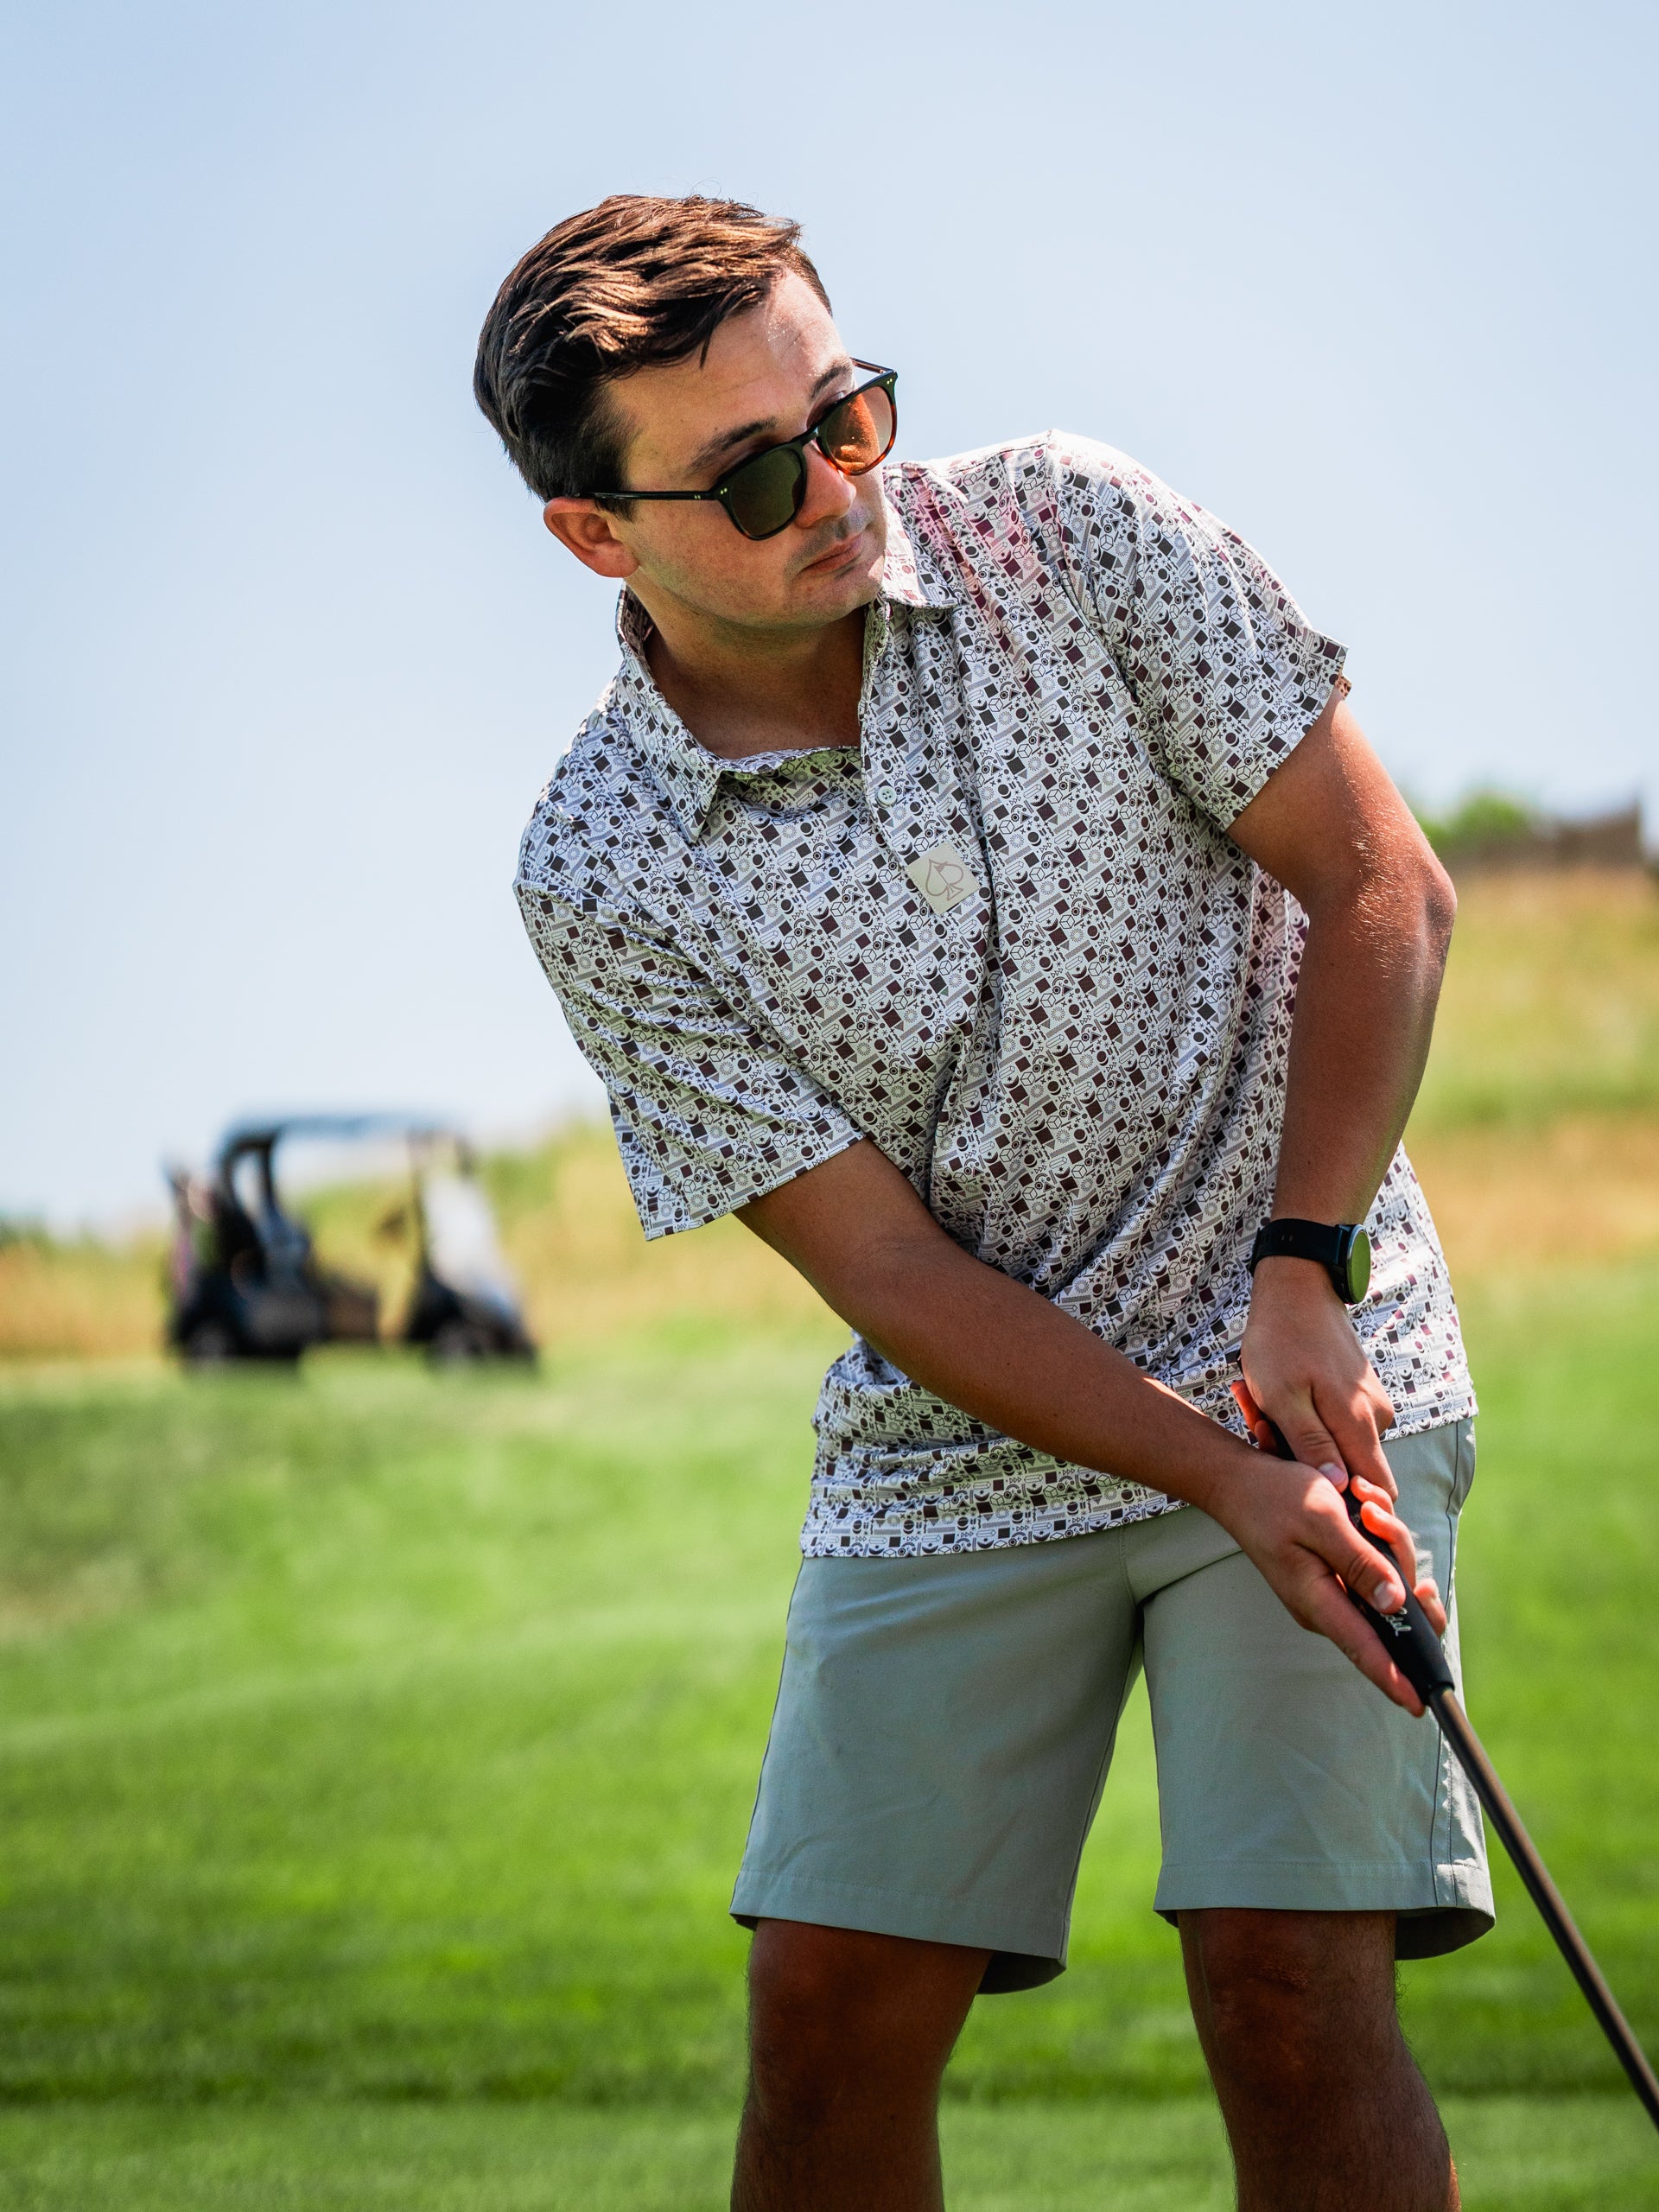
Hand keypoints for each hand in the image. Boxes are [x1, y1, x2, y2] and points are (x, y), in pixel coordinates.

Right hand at [1229, 1375, 1447, 1712]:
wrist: (1239, 1483)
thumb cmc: (1275, 1497)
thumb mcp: (1322, 1519)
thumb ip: (1359, 1561)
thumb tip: (1396, 1601)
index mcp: (1318, 1600)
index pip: (1364, 1649)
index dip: (1395, 1679)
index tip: (1420, 1706)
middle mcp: (1326, 1606)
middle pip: (1391, 1610)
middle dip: (1404, 1562)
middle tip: (1377, 1517)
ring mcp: (1331, 1593)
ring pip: (1389, 1583)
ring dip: (1390, 1540)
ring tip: (1364, 1502)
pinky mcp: (1335, 1577)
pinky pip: (1376, 1568)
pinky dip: (1380, 1538)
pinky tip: (1364, 1508)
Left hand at [1241, 1256, 1397, 1495]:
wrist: (1297, 1288)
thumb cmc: (1281, 1341)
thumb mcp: (1282, 1396)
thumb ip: (1310, 1444)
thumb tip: (1338, 1489)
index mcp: (1360, 1423)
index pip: (1378, 1491)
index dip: (1350, 1505)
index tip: (1304, 1490)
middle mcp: (1377, 1418)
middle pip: (1355, 1472)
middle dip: (1312, 1469)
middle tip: (1264, 1436)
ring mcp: (1372, 1404)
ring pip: (1343, 1447)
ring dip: (1302, 1442)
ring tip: (1261, 1411)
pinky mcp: (1361, 1394)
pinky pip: (1340, 1425)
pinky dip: (1308, 1422)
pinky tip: (1275, 1401)